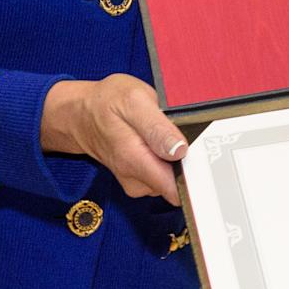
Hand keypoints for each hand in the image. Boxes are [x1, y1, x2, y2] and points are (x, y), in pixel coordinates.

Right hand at [39, 75, 185, 199]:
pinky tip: (164, 142)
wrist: (81, 114)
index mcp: (135, 160)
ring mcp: (137, 181)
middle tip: (192, 135)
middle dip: (192, 164)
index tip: (208, 159)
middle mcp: (136, 178)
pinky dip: (170, 160)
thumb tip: (180, 150)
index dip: (196, 176)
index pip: (175, 188)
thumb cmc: (107, 102)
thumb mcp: (133, 101)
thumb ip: (156, 127)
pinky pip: (165, 175)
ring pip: (174, 180)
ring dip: (181, 160)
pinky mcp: (140, 179)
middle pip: (179, 184)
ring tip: (174, 134)